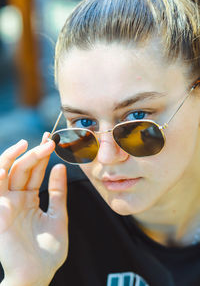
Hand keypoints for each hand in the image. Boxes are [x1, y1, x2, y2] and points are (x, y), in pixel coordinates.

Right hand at [0, 133, 67, 285]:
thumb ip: (58, 192)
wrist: (38, 274)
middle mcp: (17, 199)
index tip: (52, 140)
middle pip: (23, 169)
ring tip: (28, 144)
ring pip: (7, 173)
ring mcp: (6, 204)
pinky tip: (4, 165)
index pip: (35, 172)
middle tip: (50, 141)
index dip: (42, 156)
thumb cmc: (49, 250)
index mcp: (30, 199)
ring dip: (15, 157)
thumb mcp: (58, 215)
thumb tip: (60, 166)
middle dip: (35, 153)